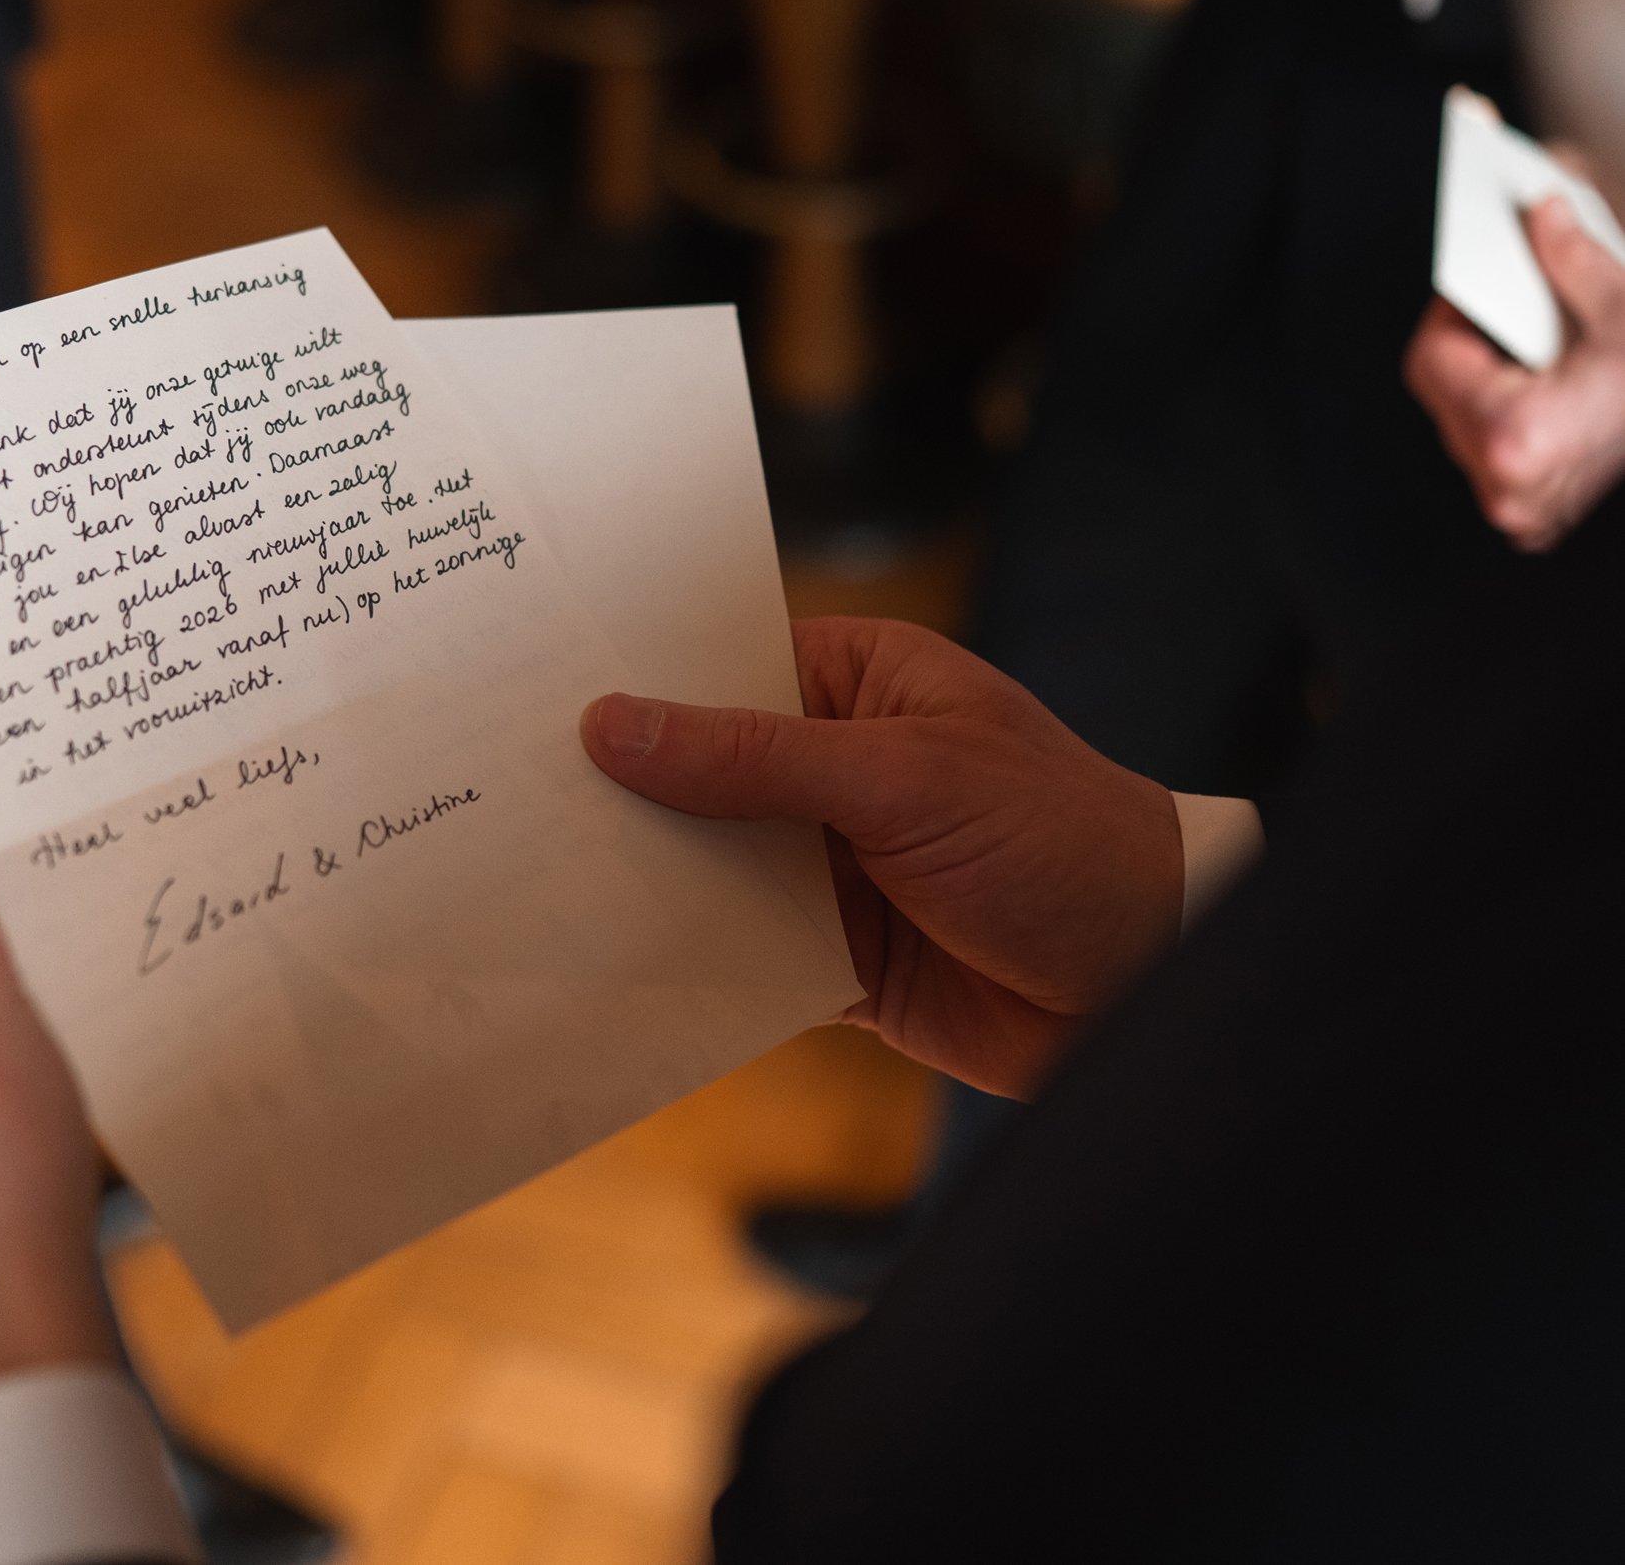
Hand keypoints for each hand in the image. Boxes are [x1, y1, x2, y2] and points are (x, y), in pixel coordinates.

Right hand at [581, 619, 1181, 1098]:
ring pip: (703, 863)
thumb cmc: (1060, 845)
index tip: (528, 685)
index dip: (634, 679)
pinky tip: (596, 958)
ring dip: (638, 877)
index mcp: (862, 685)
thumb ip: (754, 759)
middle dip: (617, 786)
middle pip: (696, 770)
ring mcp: (828, 865)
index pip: (720, 668)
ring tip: (521, 876)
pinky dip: (679, 959)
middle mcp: (835, 769)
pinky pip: (729, 951)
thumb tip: (615, 725)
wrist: (1156, 985)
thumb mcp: (902, 780)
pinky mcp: (827, 956)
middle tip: (496, 788)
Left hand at [1405, 192, 1624, 552]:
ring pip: (1462, 427)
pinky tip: (1543, 396)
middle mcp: (1505, 486)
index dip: (1449, 313)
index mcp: (1517, 436)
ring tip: (1535, 357)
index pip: (1432, 359)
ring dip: (1488, 387)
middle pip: (1442, 395)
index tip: (1471, 284)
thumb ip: (1574, 262)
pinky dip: (1510, 421)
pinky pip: (1492, 458)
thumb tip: (1543, 216)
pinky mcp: (1532, 520)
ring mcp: (1517, 510)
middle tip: (1508, 312)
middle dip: (1470, 348)